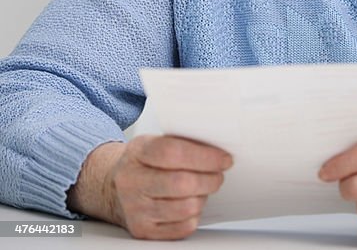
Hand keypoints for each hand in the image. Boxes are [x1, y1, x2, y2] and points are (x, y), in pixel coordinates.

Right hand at [67, 135, 231, 239]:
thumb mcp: (157, 142)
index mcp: (137, 152)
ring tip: (202, 189)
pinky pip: (182, 227)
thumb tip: (220, 148)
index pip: (173, 152)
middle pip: (182, 183)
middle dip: (210, 179)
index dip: (205, 156)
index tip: (224, 159)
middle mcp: (131, 181)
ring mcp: (134, 208)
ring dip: (202, 197)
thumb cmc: (146, 163)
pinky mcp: (142, 230)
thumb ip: (184, 142)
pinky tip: (189, 204)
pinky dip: (194, 216)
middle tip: (218, 175)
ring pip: (186, 207)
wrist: (116, 187)